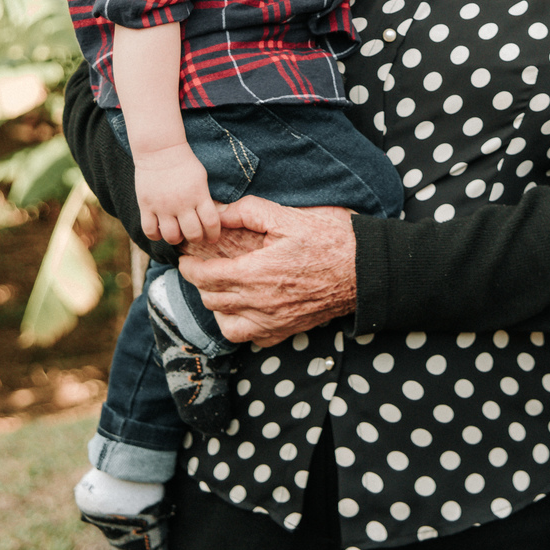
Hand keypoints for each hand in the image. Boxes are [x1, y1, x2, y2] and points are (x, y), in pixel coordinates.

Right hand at [132, 141, 220, 245]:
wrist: (160, 150)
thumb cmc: (184, 163)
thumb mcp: (201, 179)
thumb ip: (204, 199)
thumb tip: (209, 220)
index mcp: (199, 195)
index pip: (211, 223)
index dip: (214, 234)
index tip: (212, 237)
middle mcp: (182, 203)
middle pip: (192, 234)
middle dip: (196, 239)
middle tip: (194, 235)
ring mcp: (163, 206)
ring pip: (171, 237)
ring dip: (176, 239)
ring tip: (177, 233)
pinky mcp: (146, 205)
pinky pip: (150, 231)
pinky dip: (156, 235)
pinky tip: (160, 230)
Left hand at [179, 197, 356, 345]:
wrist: (364, 269)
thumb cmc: (330, 239)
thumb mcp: (289, 216)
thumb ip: (248, 211)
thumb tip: (219, 211)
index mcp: (257, 273)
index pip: (206, 277)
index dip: (189, 268)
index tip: (185, 259)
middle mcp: (260, 303)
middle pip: (211, 300)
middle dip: (199, 283)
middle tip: (200, 268)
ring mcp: (273, 321)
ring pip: (226, 324)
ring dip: (217, 307)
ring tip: (220, 289)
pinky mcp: (286, 331)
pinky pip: (250, 338)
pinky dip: (240, 325)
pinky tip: (244, 308)